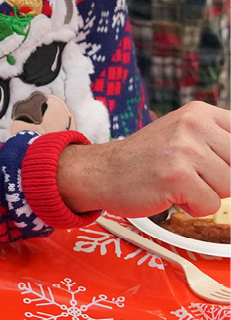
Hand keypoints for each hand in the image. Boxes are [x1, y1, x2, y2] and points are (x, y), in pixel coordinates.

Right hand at [56, 101, 230, 218]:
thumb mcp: (183, 135)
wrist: (101, 172)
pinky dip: (193, 207)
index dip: (229, 161)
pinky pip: (211, 205)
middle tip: (191, 174)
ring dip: (206, 193)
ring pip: (229, 187)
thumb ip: (218, 143)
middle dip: (221, 178)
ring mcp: (185, 149)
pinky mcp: (177, 176)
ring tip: (178, 183)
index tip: (212, 165)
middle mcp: (193, 124)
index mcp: (199, 112)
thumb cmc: (145, 159)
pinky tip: (170, 193)